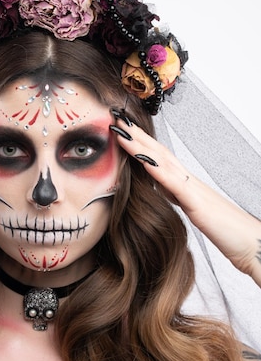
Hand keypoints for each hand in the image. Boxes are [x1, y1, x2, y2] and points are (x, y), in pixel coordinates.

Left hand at [110, 111, 260, 286]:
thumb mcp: (194, 211)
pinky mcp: (197, 203)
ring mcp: (193, 189)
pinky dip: (156, 169)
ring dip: (139, 144)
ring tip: (120, 130)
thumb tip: (161, 189)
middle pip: (158, 151)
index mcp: (186, 183)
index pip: (159, 157)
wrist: (252, 243)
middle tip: (115, 117)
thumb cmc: (226, 230)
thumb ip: (178, 197)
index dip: (139, 142)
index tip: (121, 129)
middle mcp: (189, 180)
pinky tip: (141, 159)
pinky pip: (174, 183)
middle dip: (135, 134)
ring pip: (162, 160)